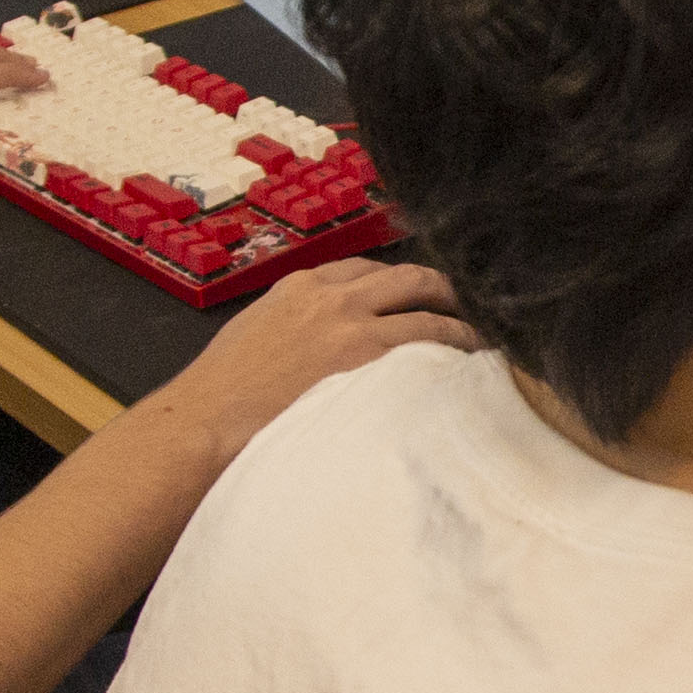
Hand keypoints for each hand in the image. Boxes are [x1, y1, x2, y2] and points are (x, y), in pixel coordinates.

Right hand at [136, 259, 475, 469]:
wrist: (204, 423)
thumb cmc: (221, 397)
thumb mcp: (254, 338)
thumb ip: (292, 329)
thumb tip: (315, 347)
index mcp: (301, 287)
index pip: (366, 269)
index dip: (399, 283)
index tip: (418, 296)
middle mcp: (334, 298)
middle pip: (409, 277)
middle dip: (445, 289)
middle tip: (471, 307)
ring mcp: (355, 327)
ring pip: (430, 308)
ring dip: (463, 323)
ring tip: (487, 341)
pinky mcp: (370, 361)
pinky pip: (430, 347)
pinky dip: (457, 353)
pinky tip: (475, 368)